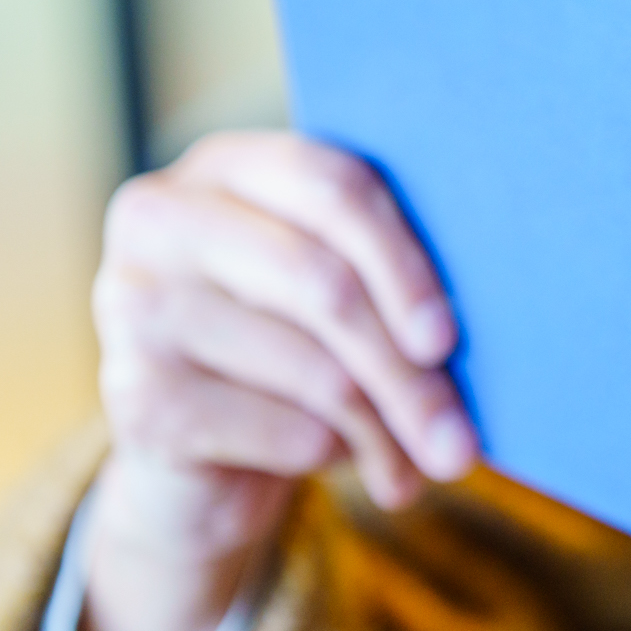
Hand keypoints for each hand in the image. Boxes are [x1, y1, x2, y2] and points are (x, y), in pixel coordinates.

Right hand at [82, 131, 476, 630]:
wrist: (202, 450)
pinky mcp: (132, 397)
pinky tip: (358, 467)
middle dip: (408, 372)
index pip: (333, 186)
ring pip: (311, 369)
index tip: (450, 339)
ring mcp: (131, 305)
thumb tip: (499, 302)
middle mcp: (162, 217)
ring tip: (433, 464)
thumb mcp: (339, 287)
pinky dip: (336, 458)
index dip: (403, 262)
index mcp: (227, 164)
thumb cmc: (299, 341)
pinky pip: (278, 428)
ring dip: (389, 430)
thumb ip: (388, 267)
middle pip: (323, 285)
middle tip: (463, 441)